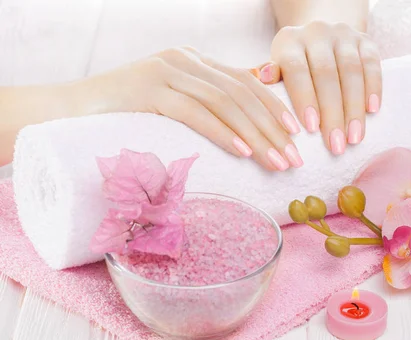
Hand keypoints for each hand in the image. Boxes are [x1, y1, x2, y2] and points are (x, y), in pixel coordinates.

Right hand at [74, 47, 302, 170]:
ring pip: (223, 102)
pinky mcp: (148, 89)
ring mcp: (165, 70)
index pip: (245, 82)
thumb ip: (204, 106)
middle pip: (241, 93)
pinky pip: (194, 111)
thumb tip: (243, 128)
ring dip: (255, 135)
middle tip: (293, 159)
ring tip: (275, 163)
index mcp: (194, 62)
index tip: (296, 135)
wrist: (67, 110)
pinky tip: (241, 152)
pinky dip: (221, 132)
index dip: (274, 107)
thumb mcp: (172, 106)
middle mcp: (184, 60)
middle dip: (272, 128)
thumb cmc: (124, 115)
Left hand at [255, 21, 381, 154]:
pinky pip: (372, 64)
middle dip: (332, 114)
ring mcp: (343, 34)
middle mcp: (316, 33)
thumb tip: (265, 78)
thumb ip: (272, 79)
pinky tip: (372, 111)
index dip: (304, 99)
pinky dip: (374, 88)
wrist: (321, 38)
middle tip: (336, 146)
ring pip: (351, 71)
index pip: (296, 69)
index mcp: (289, 41)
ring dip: (354, 108)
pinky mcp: (365, 40)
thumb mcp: (278, 70)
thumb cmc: (294, 66)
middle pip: (326, 74)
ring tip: (354, 138)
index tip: (311, 129)